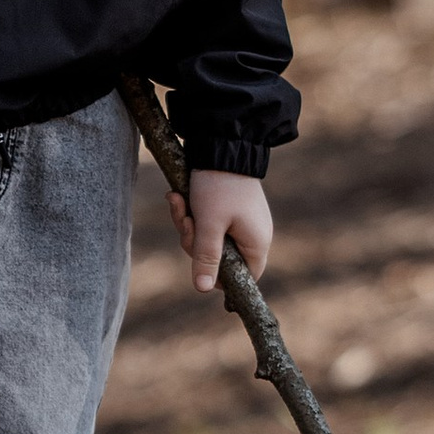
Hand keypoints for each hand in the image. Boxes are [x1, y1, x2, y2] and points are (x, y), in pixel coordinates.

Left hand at [169, 170, 272, 296]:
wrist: (221, 144)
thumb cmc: (218, 187)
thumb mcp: (209, 225)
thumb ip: (206, 258)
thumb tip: (203, 289)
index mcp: (256, 244)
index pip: (243, 278)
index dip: (218, 277)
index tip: (198, 263)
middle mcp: (253, 235)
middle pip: (220, 259)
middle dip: (194, 242)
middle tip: (186, 221)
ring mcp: (240, 221)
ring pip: (208, 239)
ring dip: (188, 224)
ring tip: (177, 201)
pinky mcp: (228, 208)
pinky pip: (207, 222)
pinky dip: (191, 212)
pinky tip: (177, 197)